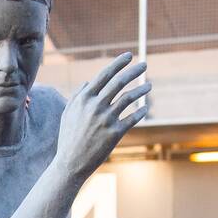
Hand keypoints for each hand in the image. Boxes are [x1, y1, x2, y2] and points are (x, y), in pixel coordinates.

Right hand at [56, 52, 150, 180]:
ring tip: (149, 85)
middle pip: (119, 82)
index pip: (104, 75)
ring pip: (128, 98)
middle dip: (133, 71)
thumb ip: (77, 96)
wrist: (71, 162)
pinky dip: (141, 111)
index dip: (118, 64)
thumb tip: (87, 82)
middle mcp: (95, 106)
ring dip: (141, 90)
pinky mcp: (115, 133)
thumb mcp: (67, 114)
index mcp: (83, 99)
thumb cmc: (68, 137)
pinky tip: (145, 108)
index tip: (129, 56)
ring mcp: (106, 119)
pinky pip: (132, 118)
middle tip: (144, 64)